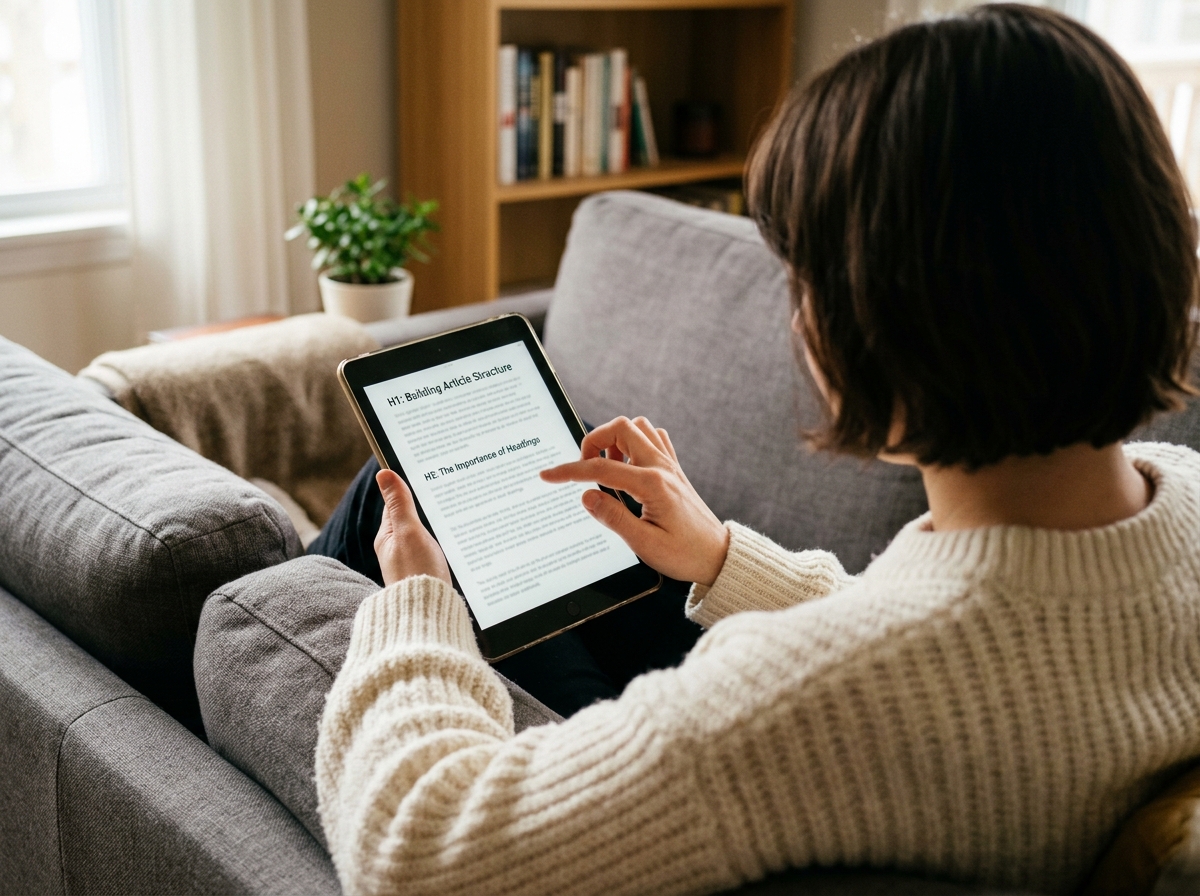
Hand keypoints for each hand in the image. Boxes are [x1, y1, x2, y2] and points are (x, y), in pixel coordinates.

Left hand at [374, 469, 451, 586]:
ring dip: (439, 527)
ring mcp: (412, 563)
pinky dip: (446, 544)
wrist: (429, 616)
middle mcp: (397, 550)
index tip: (429, 475)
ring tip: (459, 515)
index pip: (398, 502)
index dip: (411, 488)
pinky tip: (459, 543)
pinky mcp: (427, 574)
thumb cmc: (417, 575)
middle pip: (414, 519)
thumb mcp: (408, 533)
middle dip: (428, 508)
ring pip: (427, 535)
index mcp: (388, 536)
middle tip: (451, 493)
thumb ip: (400, 504)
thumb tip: (383, 473)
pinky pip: (436, 551)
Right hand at [540, 416, 728, 585]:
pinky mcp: (673, 469)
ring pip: (637, 427)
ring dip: (615, 440)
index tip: (548, 475)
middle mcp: (662, 467)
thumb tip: (586, 496)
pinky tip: (628, 465)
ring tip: (607, 469)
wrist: (717, 555)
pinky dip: (634, 443)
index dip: (569, 471)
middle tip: (585, 469)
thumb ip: (613, 517)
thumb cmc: (684, 554)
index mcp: (652, 485)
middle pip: (620, 427)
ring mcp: (669, 465)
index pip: (601, 469)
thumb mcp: (644, 544)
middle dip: (594, 441)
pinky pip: (653, 437)